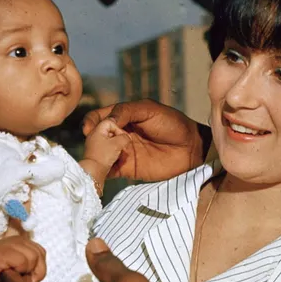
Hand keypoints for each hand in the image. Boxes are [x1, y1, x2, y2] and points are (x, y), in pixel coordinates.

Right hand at [0, 236, 46, 281]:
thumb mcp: (17, 264)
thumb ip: (30, 264)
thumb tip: (39, 276)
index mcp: (23, 241)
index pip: (41, 252)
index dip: (40, 266)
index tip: (30, 275)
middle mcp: (19, 240)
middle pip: (39, 255)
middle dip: (35, 270)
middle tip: (22, 276)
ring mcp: (11, 245)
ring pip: (32, 258)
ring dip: (25, 270)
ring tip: (14, 273)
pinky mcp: (5, 253)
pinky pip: (22, 262)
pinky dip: (19, 270)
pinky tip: (9, 271)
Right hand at [82, 99, 205, 180]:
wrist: (191, 149)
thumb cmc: (173, 124)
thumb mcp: (149, 110)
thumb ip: (127, 111)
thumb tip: (106, 120)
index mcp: (123, 117)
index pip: (99, 117)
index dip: (92, 122)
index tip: (89, 129)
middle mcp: (119, 134)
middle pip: (95, 137)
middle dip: (91, 140)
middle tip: (96, 144)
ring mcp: (122, 152)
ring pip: (99, 153)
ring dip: (94, 156)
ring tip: (96, 158)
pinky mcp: (127, 169)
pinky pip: (109, 170)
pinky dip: (101, 171)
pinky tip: (100, 170)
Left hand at [83, 117, 130, 172]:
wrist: (93, 172)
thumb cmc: (103, 156)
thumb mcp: (117, 144)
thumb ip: (125, 137)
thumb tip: (127, 137)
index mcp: (97, 130)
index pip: (110, 122)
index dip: (118, 128)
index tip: (122, 137)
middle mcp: (94, 136)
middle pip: (110, 132)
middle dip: (119, 138)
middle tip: (124, 146)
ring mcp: (95, 145)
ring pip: (110, 141)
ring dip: (118, 146)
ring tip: (121, 153)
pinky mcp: (97, 154)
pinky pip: (107, 149)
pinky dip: (114, 152)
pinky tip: (117, 158)